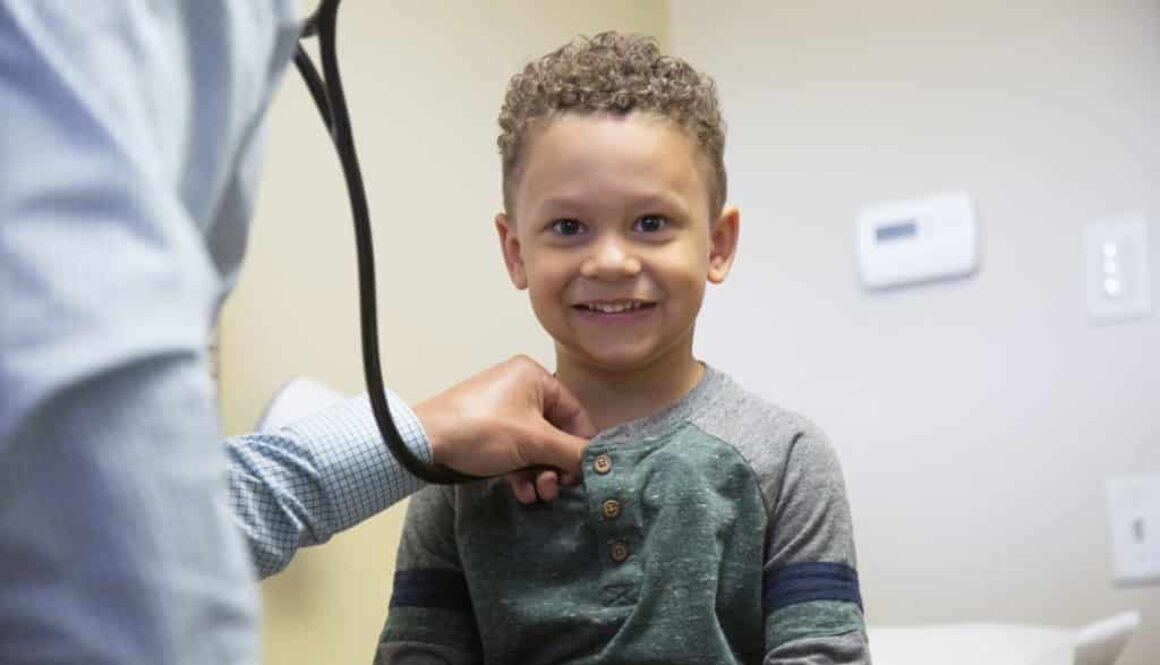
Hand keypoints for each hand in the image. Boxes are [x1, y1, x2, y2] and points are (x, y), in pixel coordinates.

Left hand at [413, 355, 594, 501]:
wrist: (424, 443)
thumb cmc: (481, 431)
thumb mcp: (534, 441)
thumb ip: (572, 451)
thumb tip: (601, 461)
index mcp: (534, 377)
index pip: (575, 412)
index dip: (582, 444)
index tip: (585, 472)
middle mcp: (521, 389)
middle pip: (556, 432)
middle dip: (558, 465)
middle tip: (557, 488)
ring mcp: (503, 412)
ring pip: (536, 446)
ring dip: (541, 474)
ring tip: (539, 494)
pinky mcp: (488, 433)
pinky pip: (516, 452)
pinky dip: (522, 473)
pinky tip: (523, 494)